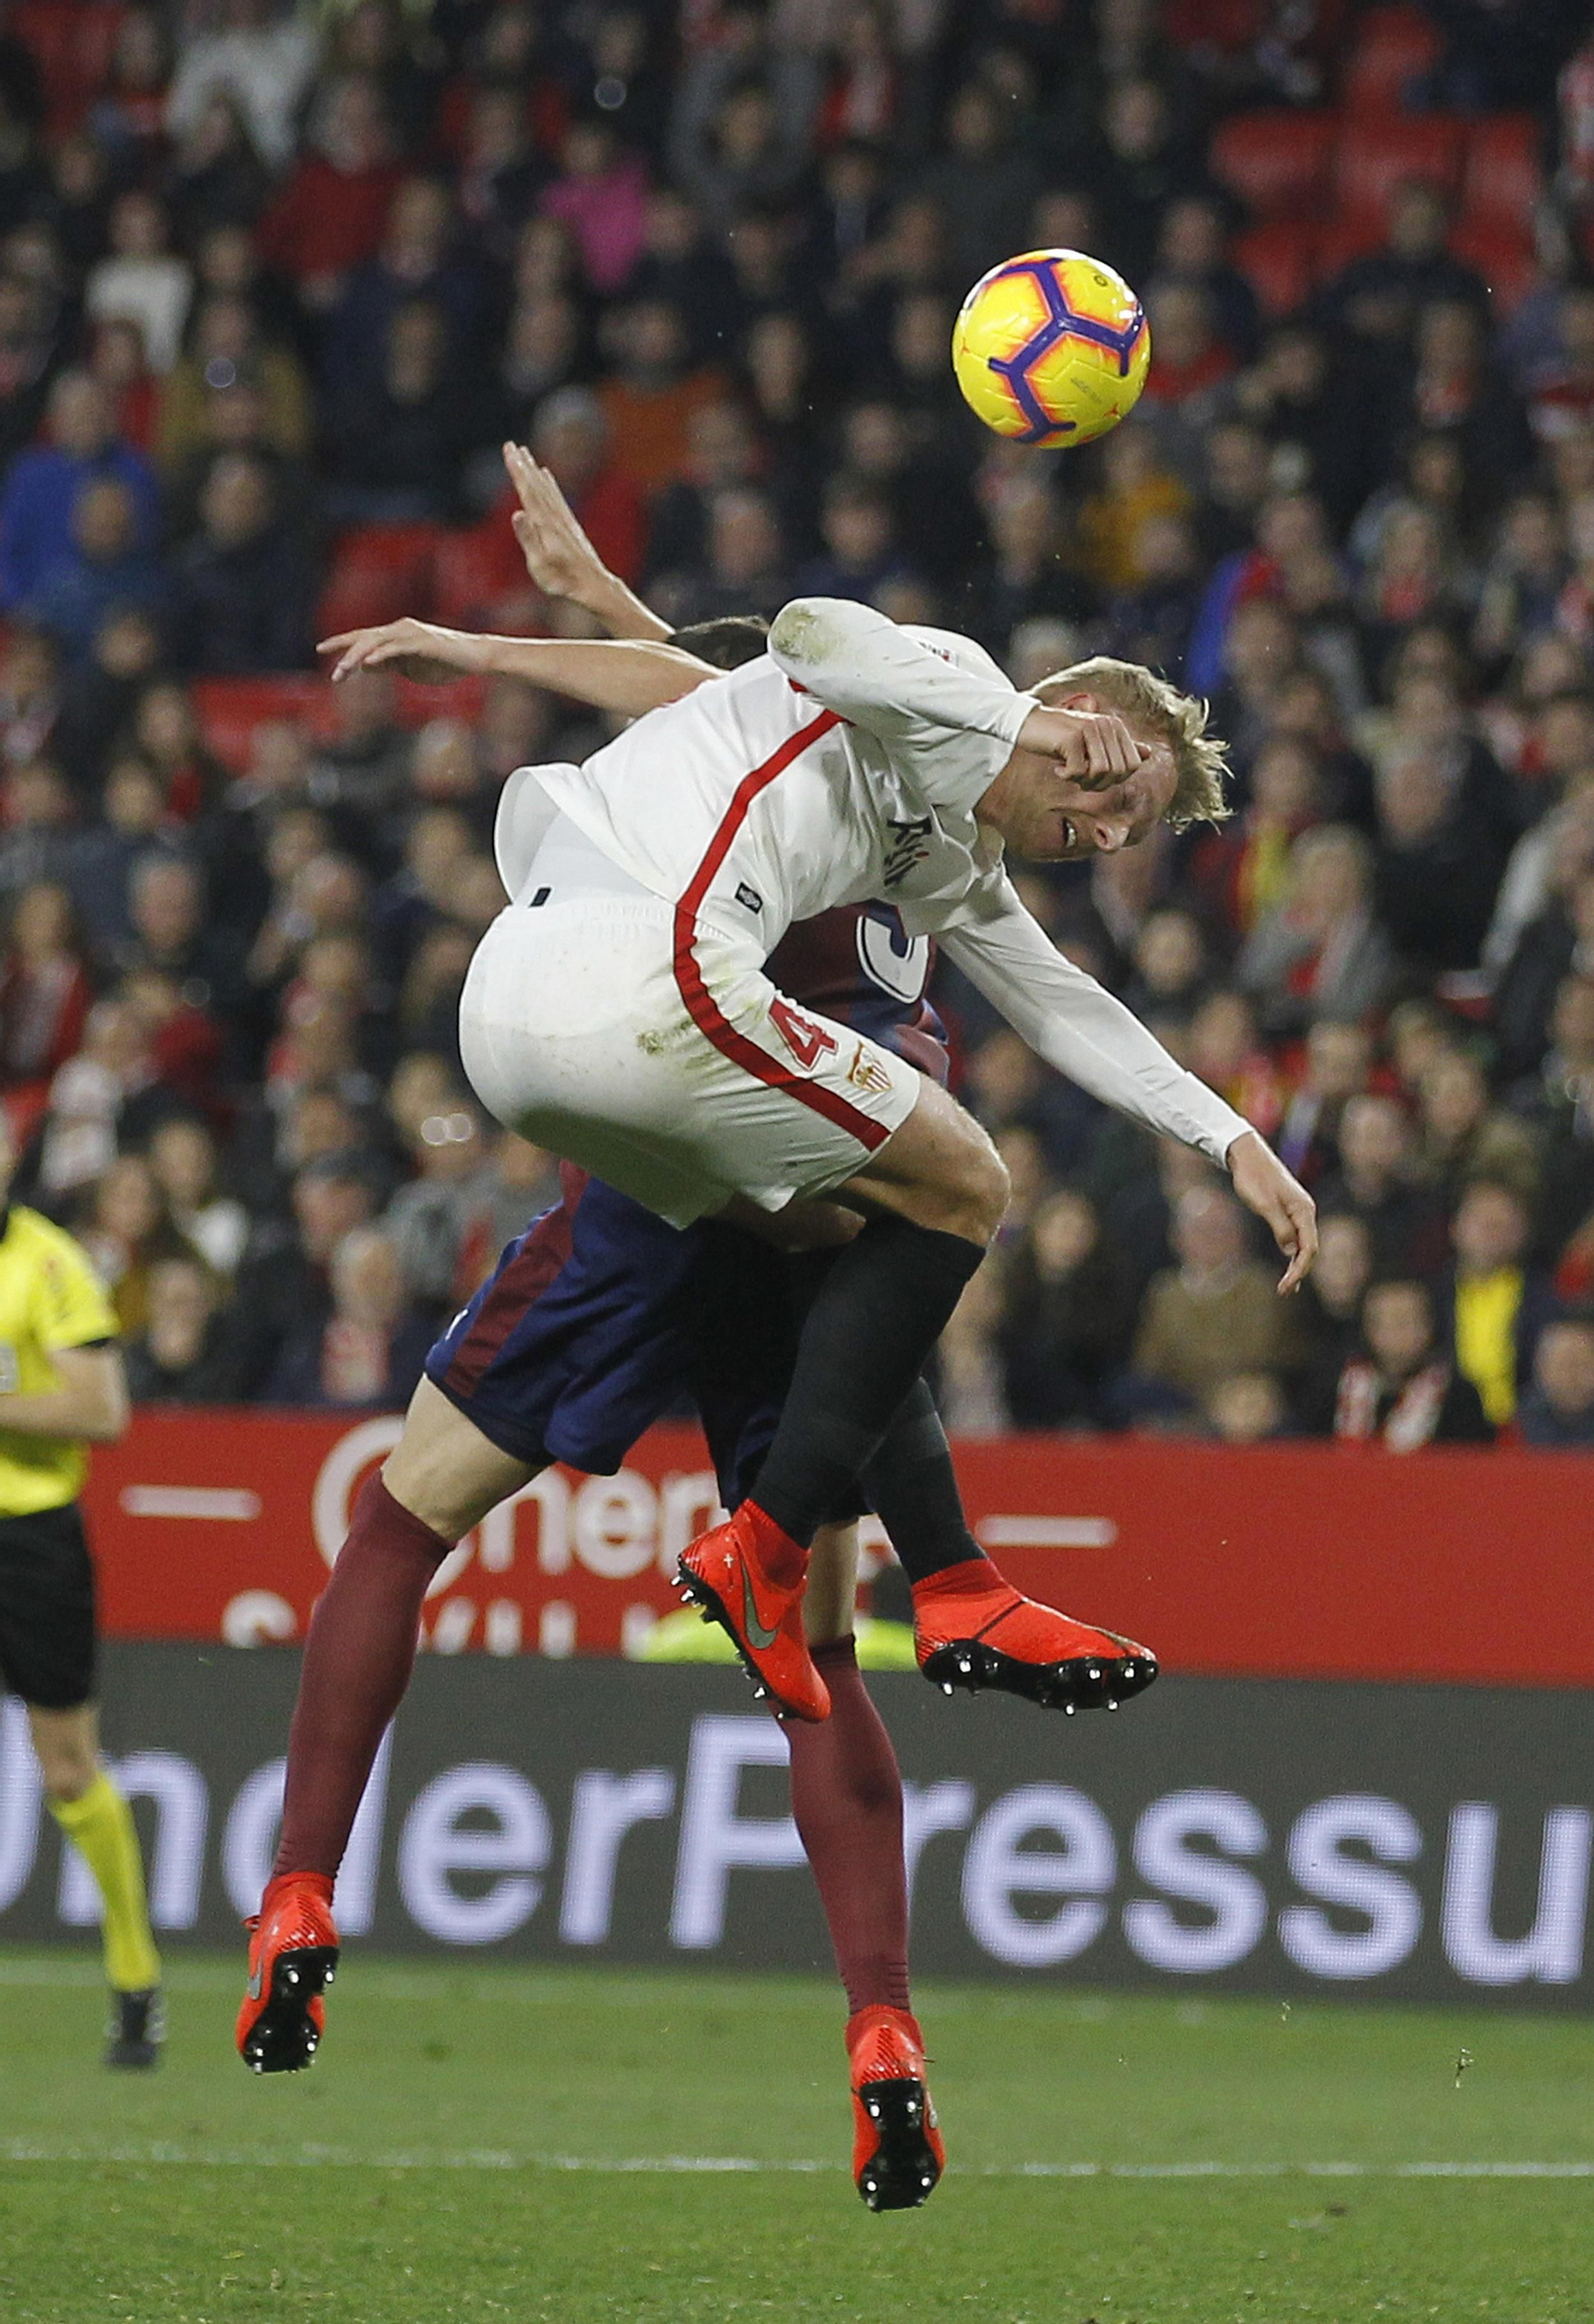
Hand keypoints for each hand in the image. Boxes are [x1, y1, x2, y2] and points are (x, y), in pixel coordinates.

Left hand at [317, 620, 475, 684]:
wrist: (474, 658)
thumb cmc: (444, 663)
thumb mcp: (410, 668)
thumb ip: (388, 665)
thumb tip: (365, 667)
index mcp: (394, 635)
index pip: (362, 636)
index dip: (341, 641)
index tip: (319, 649)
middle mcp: (399, 629)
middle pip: (365, 639)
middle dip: (346, 655)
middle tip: (334, 675)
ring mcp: (411, 633)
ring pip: (377, 642)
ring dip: (358, 657)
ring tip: (344, 670)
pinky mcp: (424, 642)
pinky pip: (398, 647)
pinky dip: (382, 654)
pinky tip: (369, 663)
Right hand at [503, 441, 610, 605]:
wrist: (594, 585)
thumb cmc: (563, 581)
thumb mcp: (540, 565)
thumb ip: (528, 539)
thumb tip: (517, 513)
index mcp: (544, 525)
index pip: (528, 492)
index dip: (518, 471)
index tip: (509, 451)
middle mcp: (555, 517)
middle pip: (536, 486)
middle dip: (523, 465)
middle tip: (511, 445)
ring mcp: (564, 520)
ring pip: (546, 488)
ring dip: (534, 470)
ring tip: (525, 453)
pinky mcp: (570, 525)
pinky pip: (557, 497)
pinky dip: (550, 483)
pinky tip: (546, 474)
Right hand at [1016, 702, 1150, 786]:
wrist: (1028, 724)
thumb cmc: (1060, 737)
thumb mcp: (1093, 743)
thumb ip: (1120, 748)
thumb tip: (1148, 753)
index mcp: (1115, 726)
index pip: (1133, 765)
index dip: (1115, 780)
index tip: (1095, 777)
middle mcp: (1106, 724)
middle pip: (1118, 772)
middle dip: (1099, 783)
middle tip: (1080, 778)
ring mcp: (1090, 729)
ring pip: (1101, 772)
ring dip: (1084, 781)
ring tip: (1070, 773)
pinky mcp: (1072, 737)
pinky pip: (1078, 771)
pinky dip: (1067, 776)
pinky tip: (1057, 768)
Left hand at [1227, 1129, 1317, 1292]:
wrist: (1246, 1154)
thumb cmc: (1253, 1177)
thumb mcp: (1264, 1204)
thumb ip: (1279, 1227)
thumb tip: (1290, 1251)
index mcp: (1303, 1210)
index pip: (1309, 1248)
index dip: (1299, 1270)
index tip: (1286, 1286)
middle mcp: (1305, 1211)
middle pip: (1309, 1248)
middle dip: (1298, 1271)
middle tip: (1283, 1291)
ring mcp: (1298, 1211)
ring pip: (1303, 1243)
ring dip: (1296, 1265)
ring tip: (1287, 1287)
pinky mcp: (1288, 1210)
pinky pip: (1295, 1236)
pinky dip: (1292, 1253)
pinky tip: (1288, 1265)